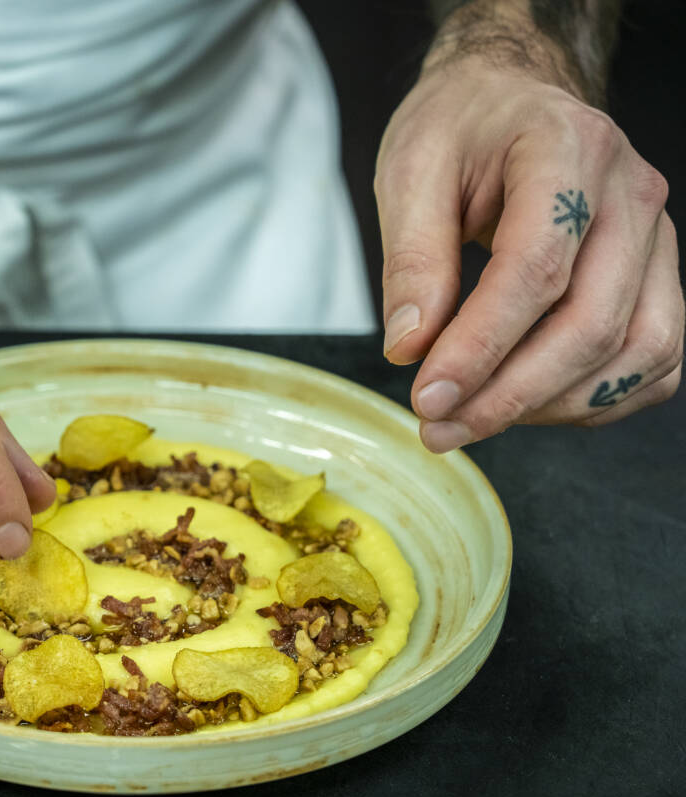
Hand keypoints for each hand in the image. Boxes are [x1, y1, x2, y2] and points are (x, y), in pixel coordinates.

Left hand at [375, 61, 682, 451]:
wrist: (509, 99)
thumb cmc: (459, 130)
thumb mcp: (409, 172)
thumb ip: (411, 260)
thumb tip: (409, 349)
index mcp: (567, 149)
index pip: (536, 267)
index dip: (481, 345)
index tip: (427, 395)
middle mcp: (632, 193)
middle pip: (593, 322)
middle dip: (509, 393)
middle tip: (437, 427)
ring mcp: (657, 238)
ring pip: (637, 351)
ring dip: (552, 406)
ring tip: (470, 421)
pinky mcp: (659, 277)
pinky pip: (653, 360)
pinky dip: (593, 400)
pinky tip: (524, 406)